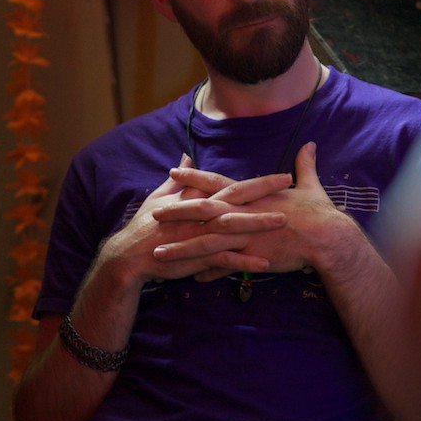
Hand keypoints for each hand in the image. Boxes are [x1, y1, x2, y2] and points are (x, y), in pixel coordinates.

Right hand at [100, 161, 284, 286]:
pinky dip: (244, 262)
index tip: (282, 177)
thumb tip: (187, 156)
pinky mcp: (197, 258)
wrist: (130, 254)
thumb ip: (180, 178)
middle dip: (264, 193)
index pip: (232, 186)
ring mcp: (200, 236)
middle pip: (237, 201)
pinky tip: (264, 264)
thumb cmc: (147, 224)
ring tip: (283, 221)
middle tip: (289, 185)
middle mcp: (202, 216)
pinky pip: (224, 260)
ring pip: (234, 228)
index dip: (258, 182)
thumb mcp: (161, 196)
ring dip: (259, 224)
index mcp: (198, 201)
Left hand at [152, 144, 354, 279]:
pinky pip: (225, 264)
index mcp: (252, 196)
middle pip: (203, 210)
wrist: (329, 238)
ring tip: (158, 251)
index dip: (193, 178)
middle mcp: (244, 213)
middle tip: (152, 211)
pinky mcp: (253, 254)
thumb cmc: (320, 212)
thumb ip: (304, 166)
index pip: (217, 183)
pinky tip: (192, 278)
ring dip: (181, 246)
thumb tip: (310, 145)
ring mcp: (246, 234)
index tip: (173, 172)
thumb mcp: (311, 185)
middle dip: (176, 211)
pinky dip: (209, 271)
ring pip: (206, 240)